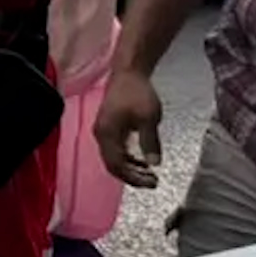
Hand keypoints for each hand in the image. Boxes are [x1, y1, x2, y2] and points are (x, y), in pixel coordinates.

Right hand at [94, 69, 163, 188]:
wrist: (128, 73)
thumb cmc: (138, 94)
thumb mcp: (148, 118)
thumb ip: (150, 142)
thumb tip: (154, 164)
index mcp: (107, 134)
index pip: (116, 165)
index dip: (133, 178)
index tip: (153, 182)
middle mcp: (101, 135)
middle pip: (112, 165)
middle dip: (132, 176)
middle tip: (153, 181)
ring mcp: (103, 131)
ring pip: (113, 158)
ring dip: (130, 168)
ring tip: (149, 173)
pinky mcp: (108, 127)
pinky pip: (114, 150)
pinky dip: (127, 159)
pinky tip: (141, 160)